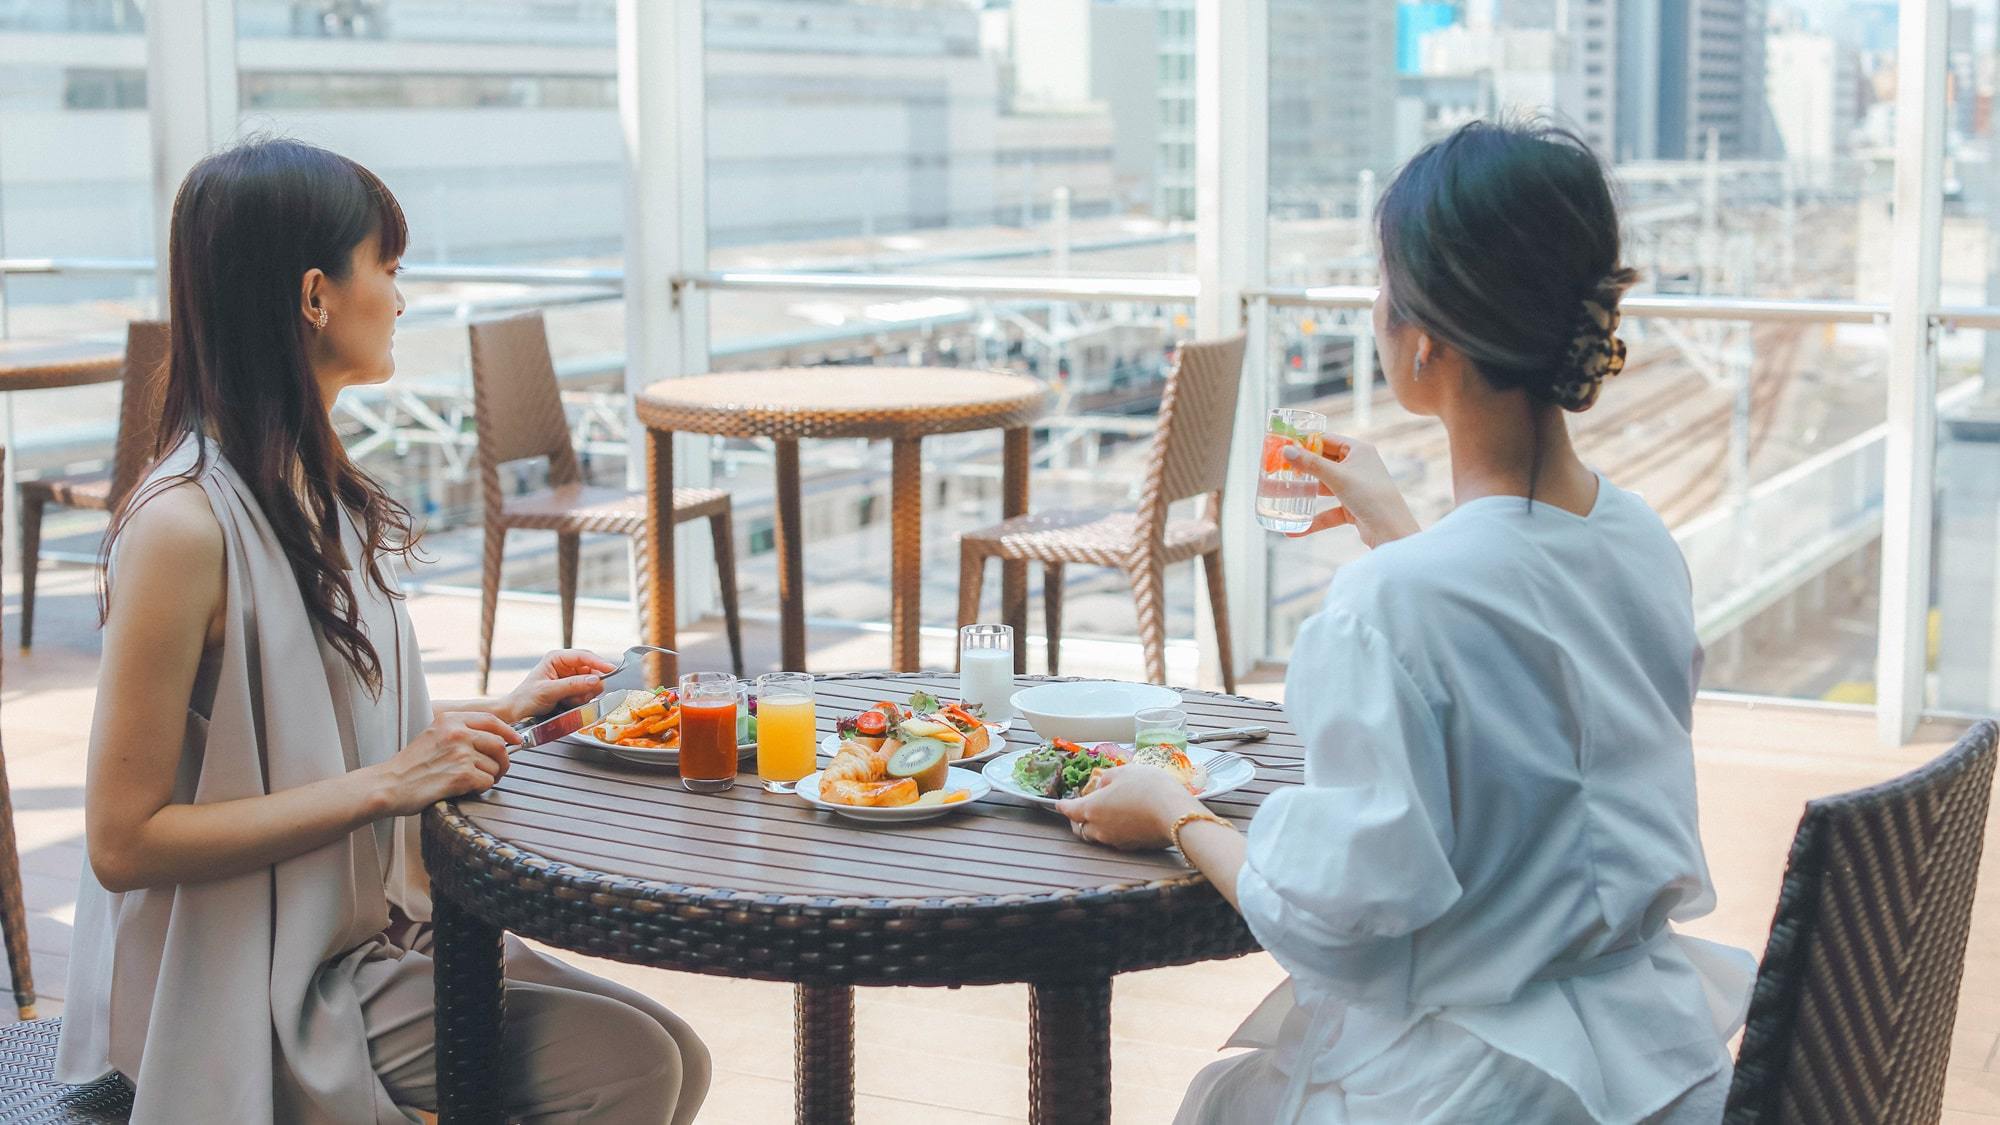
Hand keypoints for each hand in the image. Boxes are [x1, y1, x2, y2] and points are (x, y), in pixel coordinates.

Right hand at [369, 712, 521, 815]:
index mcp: (450, 719)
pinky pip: (487, 781)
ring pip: (495, 765)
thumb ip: (459, 731)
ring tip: (472, 781)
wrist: (389, 785)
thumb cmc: (410, 765)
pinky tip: (465, 788)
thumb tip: (493, 737)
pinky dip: (481, 788)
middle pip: (499, 744)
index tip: (516, 740)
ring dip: (489, 777)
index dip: (508, 731)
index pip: (491, 719)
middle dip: (503, 760)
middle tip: (497, 771)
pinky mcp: (462, 774)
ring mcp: (460, 753)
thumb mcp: (433, 735)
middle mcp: (457, 733)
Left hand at [497, 649, 616, 724]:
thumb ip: (572, 685)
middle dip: (589, 683)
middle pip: (591, 669)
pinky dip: (581, 700)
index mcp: (557, 658)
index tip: (611, 670)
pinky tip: (569, 704)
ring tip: (568, 701)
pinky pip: (587, 693)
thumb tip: (595, 680)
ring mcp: (570, 678)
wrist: (516, 715)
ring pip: (591, 683)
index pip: (583, 656)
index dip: (599, 663)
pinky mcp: (572, 690)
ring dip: (584, 694)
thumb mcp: (548, 691)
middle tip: (583, 695)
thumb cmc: (525, 699)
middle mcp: (565, 666)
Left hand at [1057, 765, 1204, 850]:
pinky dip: (1115, 830)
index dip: (1063, 805)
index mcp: (1091, 808)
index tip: (1059, 803)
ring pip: (1097, 836)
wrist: (1175, 813)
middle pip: (1080, 828)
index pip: (1068, 810)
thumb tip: (1101, 784)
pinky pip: (1115, 840)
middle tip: (1082, 809)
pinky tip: (1125, 820)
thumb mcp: (1124, 772)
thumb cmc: (1147, 788)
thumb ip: (1107, 777)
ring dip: (1096, 826)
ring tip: (1106, 813)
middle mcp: (1099, 828)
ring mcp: (1115, 840)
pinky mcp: (1131, 847)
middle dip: (1078, 819)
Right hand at [1280, 437, 1420, 548]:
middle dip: (1300, 469)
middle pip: (1322, 464)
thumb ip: (1311, 464)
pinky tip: (1295, 530)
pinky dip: (1315, 519)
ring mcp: (1355, 487)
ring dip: (1304, 493)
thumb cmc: (1370, 497)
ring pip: (1323, 487)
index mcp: (1358, 450)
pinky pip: (1329, 510)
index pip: (1326, 440)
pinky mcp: (1353, 507)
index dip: (1304, 442)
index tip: (1282, 445)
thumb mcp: (1337, 478)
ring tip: (1278, 494)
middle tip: (1275, 469)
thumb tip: (1286, 450)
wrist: (1392, 532)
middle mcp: (1358, 466)